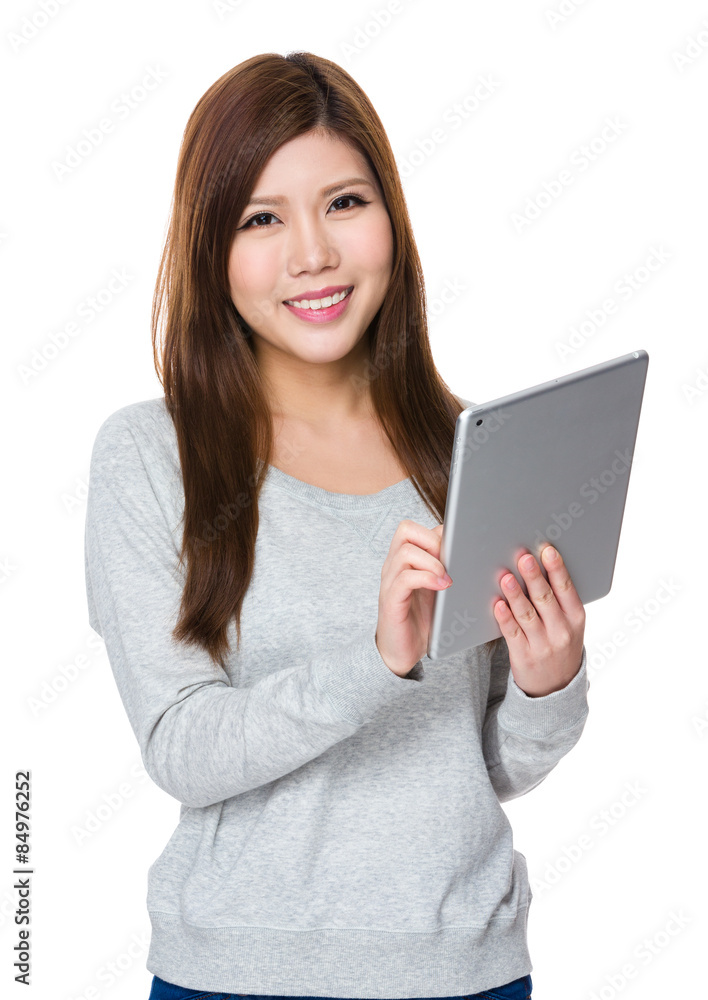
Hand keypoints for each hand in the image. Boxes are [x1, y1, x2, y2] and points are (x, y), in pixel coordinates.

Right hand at [375, 521, 451, 675]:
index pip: (416, 527)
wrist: (403, 651)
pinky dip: (427, 578)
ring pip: (405, 552)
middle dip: (433, 540)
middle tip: (449, 560)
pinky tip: (443, 587)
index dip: (438, 532)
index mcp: (404, 558)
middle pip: (406, 529)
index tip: (457, 549)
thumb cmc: (423, 619)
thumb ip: (447, 568)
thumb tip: (475, 550)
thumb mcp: (439, 588)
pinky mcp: (391, 600)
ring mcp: (390, 581)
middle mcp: (393, 565)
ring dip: (433, 561)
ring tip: (448, 578)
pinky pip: (404, 579)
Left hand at [493, 544, 585, 696]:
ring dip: (515, 594)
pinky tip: (498, 604)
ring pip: (527, 614)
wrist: (556, 688)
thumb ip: (559, 599)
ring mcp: (543, 645)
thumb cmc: (561, 646)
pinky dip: (505, 618)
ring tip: (505, 577)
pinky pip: (512, 633)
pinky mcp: (524, 656)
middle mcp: (561, 631)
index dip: (557, 569)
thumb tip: (539, 565)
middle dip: (534, 576)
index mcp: (576, 618)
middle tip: (523, 557)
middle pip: (545, 599)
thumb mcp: (570, 624)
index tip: (547, 550)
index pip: (566, 589)